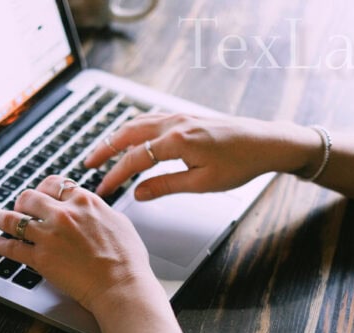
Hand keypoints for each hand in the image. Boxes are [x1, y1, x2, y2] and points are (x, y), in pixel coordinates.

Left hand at [0, 176, 153, 312]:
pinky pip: (12, 248)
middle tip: (18, 207)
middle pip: (29, 197)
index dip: (43, 189)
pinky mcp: (40, 258)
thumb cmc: (127, 260)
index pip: (54, 184)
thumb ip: (99, 211)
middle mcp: (63, 214)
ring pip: (13, 219)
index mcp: (84, 201)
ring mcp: (49, 235)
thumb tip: (92, 208)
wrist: (121, 285)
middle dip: (21, 201)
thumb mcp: (118, 222)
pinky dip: (1, 245)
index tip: (39, 194)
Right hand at [86, 113, 320, 199]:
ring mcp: (179, 117)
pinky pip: (151, 119)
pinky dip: (133, 128)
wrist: (266, 143)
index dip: (115, 175)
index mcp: (177, 142)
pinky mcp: (186, 116)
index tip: (103, 188)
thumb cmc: (240, 164)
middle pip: (128, 134)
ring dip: (116, 136)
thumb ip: (165, 186)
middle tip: (87, 164)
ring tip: (101, 150)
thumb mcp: (202, 183)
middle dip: (104, 149)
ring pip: (137, 123)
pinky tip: (129, 136)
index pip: (134, 159)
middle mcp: (175, 124)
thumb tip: (138, 193)